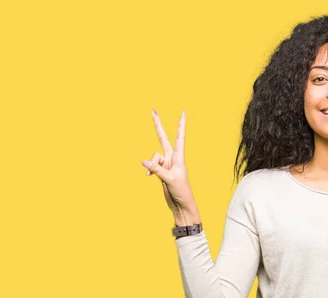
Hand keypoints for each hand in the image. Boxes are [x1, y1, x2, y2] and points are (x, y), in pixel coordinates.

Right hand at [141, 109, 199, 224]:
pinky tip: (149, 176)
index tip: (183, 112)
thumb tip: (144, 161)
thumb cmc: (181, 191)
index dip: (181, 124)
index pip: (180, 137)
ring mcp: (166, 164)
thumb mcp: (169, 179)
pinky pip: (151, 165)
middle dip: (157, 125)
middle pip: (163, 138)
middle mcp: (172, 158)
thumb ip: (156, 169)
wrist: (181, 204)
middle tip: (153, 110)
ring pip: (153, 157)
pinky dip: (149, 169)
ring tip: (156, 175)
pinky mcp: (160, 171)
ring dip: (152, 165)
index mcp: (179, 157)